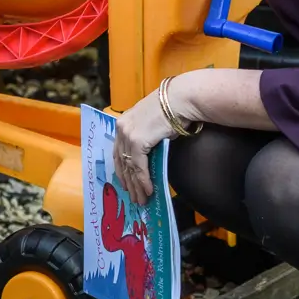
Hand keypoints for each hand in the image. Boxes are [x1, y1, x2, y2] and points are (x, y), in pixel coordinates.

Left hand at [112, 88, 177, 206]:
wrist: (179, 99)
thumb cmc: (172, 109)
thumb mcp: (153, 125)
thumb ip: (146, 140)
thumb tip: (149, 156)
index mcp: (123, 123)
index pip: (118, 151)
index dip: (122, 169)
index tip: (125, 184)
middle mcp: (121, 129)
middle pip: (122, 161)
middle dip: (128, 182)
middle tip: (133, 197)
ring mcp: (127, 135)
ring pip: (130, 167)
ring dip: (136, 186)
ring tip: (141, 200)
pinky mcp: (137, 141)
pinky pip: (139, 167)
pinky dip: (144, 180)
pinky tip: (148, 190)